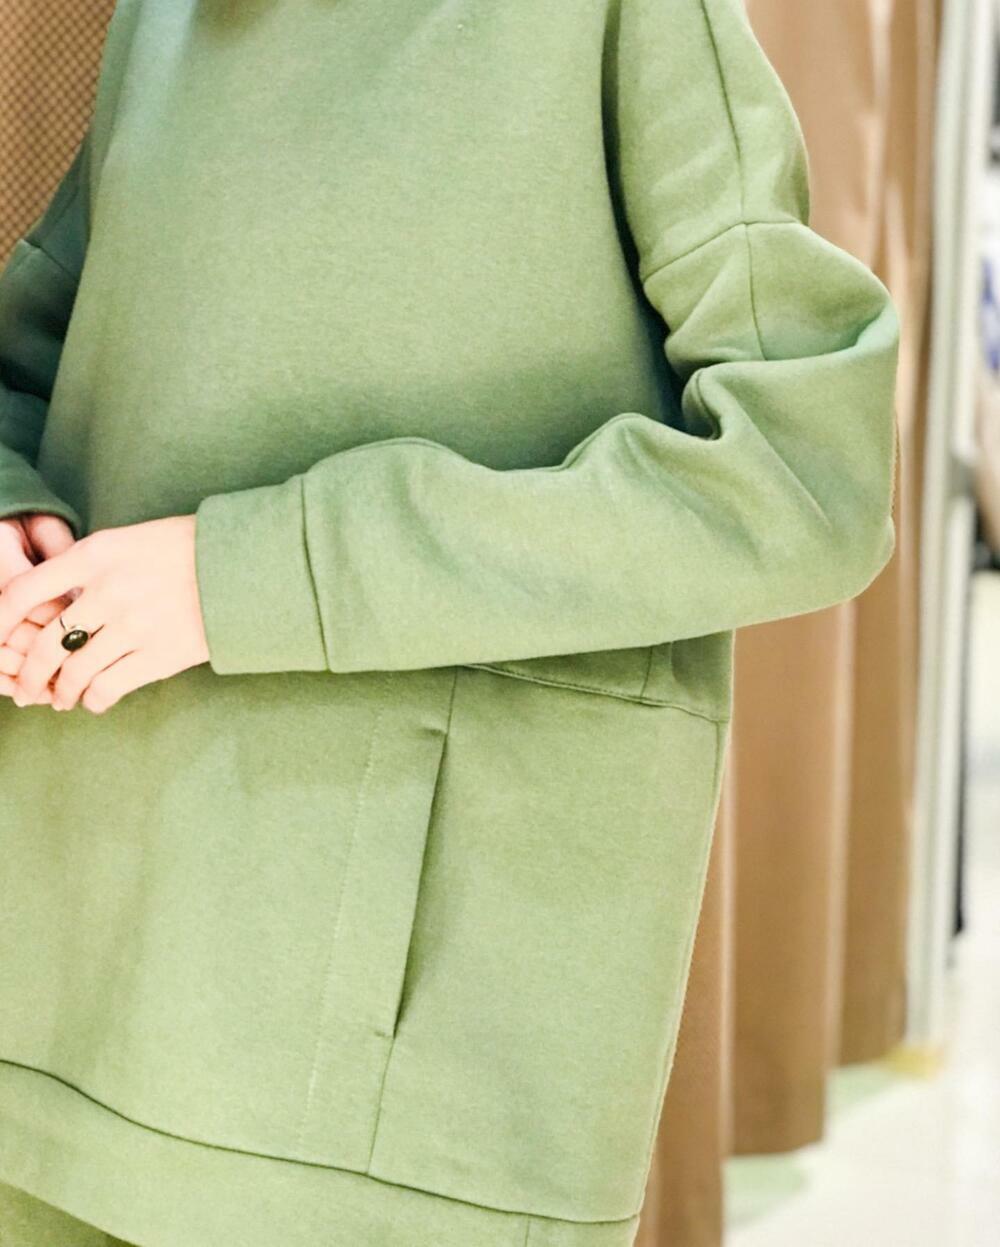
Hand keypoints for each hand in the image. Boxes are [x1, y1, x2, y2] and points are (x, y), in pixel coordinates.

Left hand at [0, 514, 209, 713]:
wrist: (243, 566)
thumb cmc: (186, 549)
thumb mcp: (129, 541)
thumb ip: (90, 568)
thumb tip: (53, 602)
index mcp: (96, 555)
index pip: (25, 590)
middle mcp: (109, 591)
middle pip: (46, 644)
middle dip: (29, 674)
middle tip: (25, 689)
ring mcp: (134, 626)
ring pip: (75, 673)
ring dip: (60, 692)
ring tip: (60, 699)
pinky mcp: (160, 655)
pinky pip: (109, 688)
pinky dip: (95, 700)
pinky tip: (95, 699)